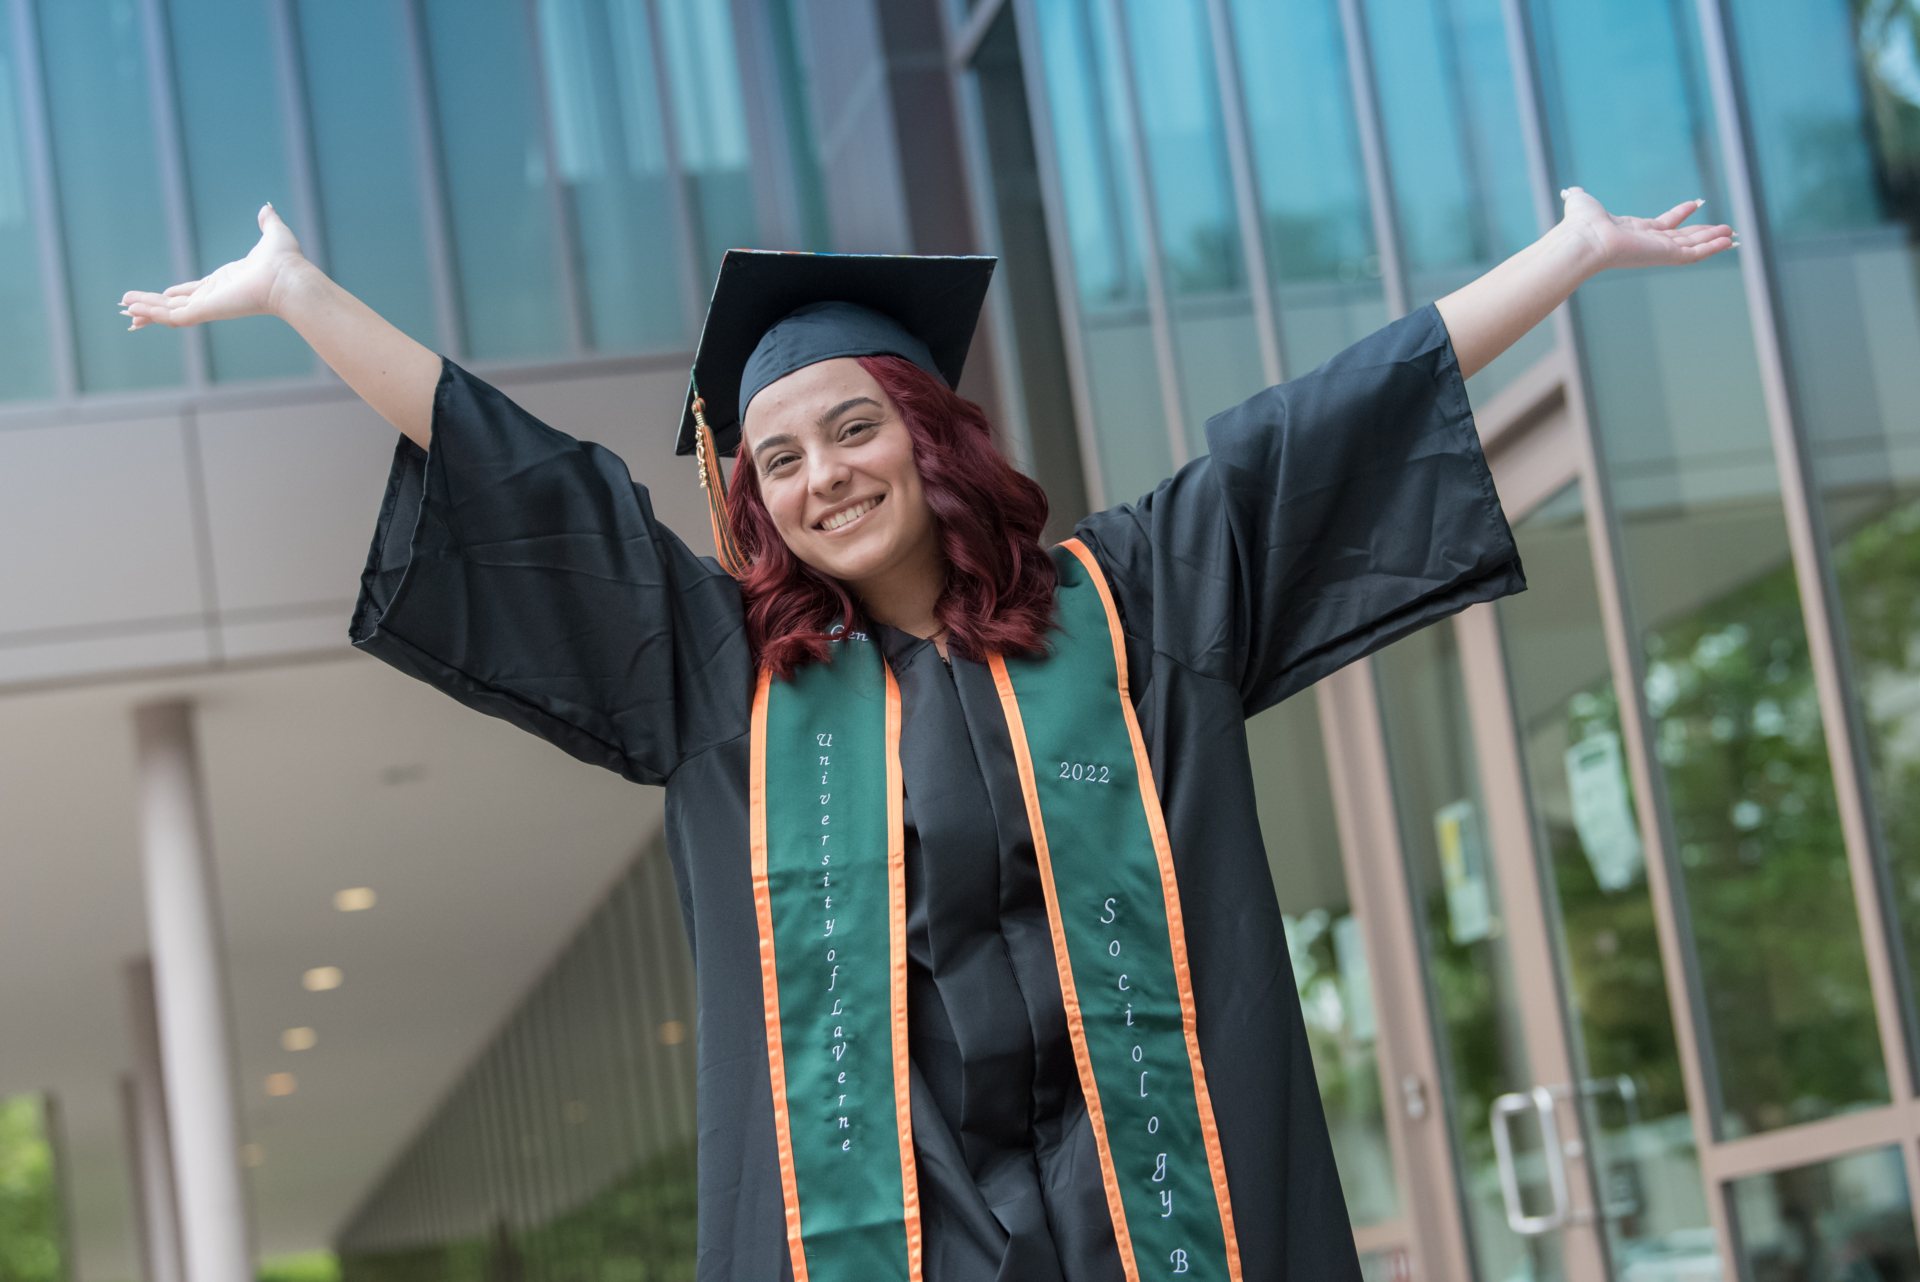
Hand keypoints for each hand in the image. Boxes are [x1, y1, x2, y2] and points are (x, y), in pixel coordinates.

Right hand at [119, 202, 309, 330]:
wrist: (289, 277)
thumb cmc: (285, 262)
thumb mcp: (273, 234)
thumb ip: (267, 222)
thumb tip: (267, 208)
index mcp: (225, 283)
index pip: (194, 291)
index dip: (175, 293)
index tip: (163, 293)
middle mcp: (215, 296)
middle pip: (176, 304)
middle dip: (152, 305)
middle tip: (129, 307)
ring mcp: (209, 305)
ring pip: (169, 311)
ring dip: (146, 309)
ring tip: (123, 308)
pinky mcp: (206, 311)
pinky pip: (173, 315)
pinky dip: (152, 313)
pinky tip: (134, 311)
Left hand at [1558, 186, 1736, 271]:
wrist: (1584, 238)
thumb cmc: (1580, 223)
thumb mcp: (1582, 202)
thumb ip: (1579, 197)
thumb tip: (1570, 192)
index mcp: (1632, 230)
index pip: (1661, 224)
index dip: (1678, 214)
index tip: (1694, 203)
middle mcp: (1647, 242)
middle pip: (1682, 238)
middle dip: (1703, 232)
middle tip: (1723, 228)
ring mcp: (1656, 251)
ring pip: (1692, 246)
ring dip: (1712, 240)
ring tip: (1731, 234)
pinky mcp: (1664, 256)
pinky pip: (1694, 254)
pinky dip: (1711, 248)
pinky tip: (1727, 242)